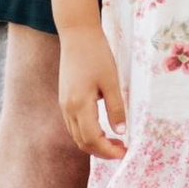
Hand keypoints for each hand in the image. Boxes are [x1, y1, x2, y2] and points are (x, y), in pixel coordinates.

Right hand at [57, 22, 127, 161]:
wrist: (77, 34)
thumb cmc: (97, 54)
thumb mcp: (111, 81)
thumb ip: (116, 108)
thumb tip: (121, 132)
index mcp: (79, 105)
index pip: (92, 139)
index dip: (108, 151)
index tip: (124, 153)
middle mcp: (68, 108)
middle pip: (82, 142)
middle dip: (102, 151)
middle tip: (122, 150)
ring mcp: (64, 104)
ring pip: (77, 135)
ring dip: (94, 144)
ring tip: (115, 142)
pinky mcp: (65, 99)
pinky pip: (74, 125)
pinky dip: (87, 133)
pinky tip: (102, 129)